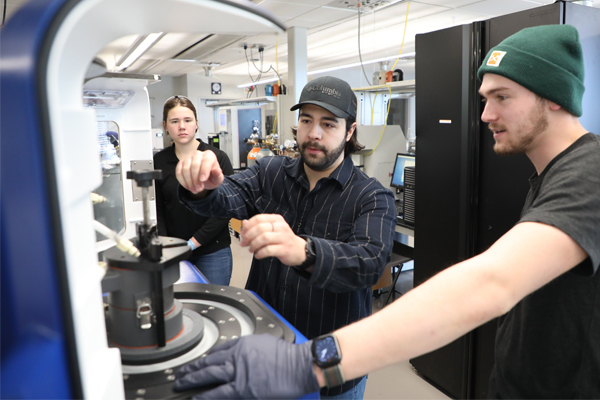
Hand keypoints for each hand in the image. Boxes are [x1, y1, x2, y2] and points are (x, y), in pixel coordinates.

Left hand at [174, 334, 319, 398]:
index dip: (205, 358)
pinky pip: (219, 393)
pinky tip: (196, 398)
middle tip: (180, 373)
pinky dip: (206, 396)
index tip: (197, 362)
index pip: (217, 351)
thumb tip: (238, 354)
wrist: (298, 366)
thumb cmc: (287, 356)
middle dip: (192, 368)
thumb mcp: (265, 342)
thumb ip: (248, 348)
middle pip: (208, 362)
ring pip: (209, 375)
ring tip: (180, 384)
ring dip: (192, 380)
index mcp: (242, 344)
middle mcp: (237, 356)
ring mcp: (238, 373)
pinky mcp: (243, 389)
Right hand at [176, 150, 223, 193]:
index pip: (206, 161)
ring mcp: (188, 158)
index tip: (203, 180)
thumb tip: (217, 170)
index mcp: (209, 155)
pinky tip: (189, 187)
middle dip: (196, 179)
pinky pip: (179, 172)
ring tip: (195, 190)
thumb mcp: (217, 179)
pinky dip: (183, 182)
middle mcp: (198, 154)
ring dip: (189, 182)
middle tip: (199, 189)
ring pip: (186, 169)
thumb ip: (218, 175)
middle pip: (195, 165)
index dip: (204, 171)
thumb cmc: (212, 177)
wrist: (204, 179)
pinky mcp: (180, 163)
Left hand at [239, 214, 306, 265]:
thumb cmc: (282, 239)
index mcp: (276, 219)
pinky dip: (260, 253)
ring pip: (263, 238)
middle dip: (248, 236)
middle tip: (244, 244)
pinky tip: (258, 255)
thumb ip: (258, 226)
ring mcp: (283, 237)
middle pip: (260, 228)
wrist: (299, 250)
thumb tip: (244, 223)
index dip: (247, 226)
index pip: (258, 218)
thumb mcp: (271, 229)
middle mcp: (280, 226)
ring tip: (251, 250)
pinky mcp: (284, 249)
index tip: (242, 234)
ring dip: (253, 245)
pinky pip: (268, 250)